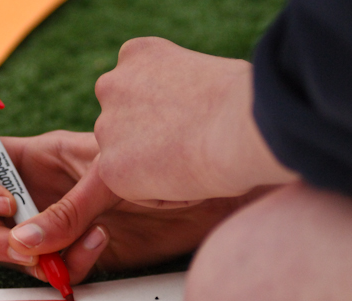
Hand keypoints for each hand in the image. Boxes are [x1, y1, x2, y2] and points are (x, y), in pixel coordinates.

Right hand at [0, 131, 266, 283]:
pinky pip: (52, 271)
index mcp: (36, 157)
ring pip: (12, 250)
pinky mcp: (75, 253)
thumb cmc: (163, 157)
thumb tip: (21, 242)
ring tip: (81, 241)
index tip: (3, 203)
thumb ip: (63, 208)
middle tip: (26, 246)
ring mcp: (53, 225)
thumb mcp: (104, 175)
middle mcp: (37, 192)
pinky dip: (69, 266)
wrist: (210, 187)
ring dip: (34, 256)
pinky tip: (102, 245)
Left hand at [93, 37, 297, 205]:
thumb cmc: (245, 102)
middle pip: (128, 123)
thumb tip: (189, 111)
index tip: (199, 122)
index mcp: (136, 54)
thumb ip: (182, 89)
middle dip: (154, 138)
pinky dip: (161, 194)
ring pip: (129, 158)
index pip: (142, 91)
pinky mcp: (109, 167)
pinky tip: (192, 184)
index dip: (172, 112)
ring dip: (155, 167)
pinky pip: (135, 190)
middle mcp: (111, 86)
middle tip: (194, 149)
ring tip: (196, 166)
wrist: (240, 129)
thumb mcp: (206, 73)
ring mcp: (106, 127)